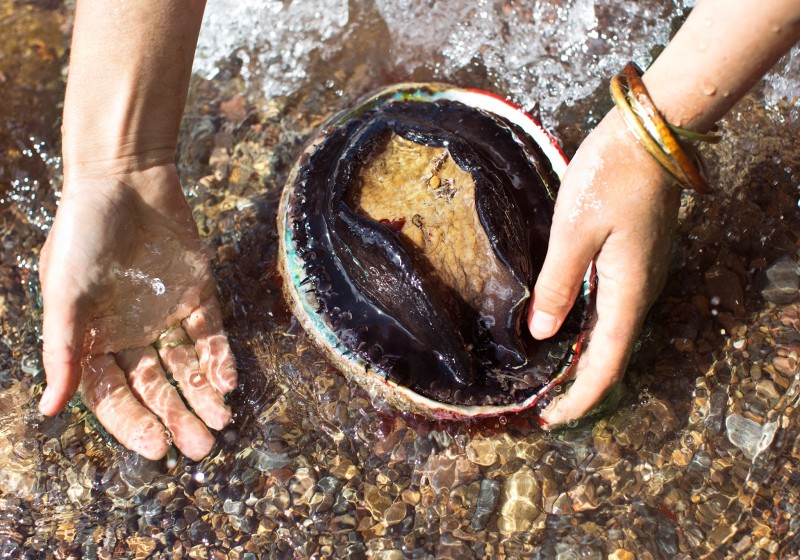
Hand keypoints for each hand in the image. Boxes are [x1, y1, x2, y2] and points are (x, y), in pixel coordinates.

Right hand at [38, 163, 236, 459]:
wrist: (124, 178)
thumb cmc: (83, 234)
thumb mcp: (65, 293)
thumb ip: (64, 351)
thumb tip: (50, 410)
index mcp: (93, 340)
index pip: (115, 395)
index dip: (135, 424)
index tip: (158, 450)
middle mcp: (131, 333)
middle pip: (157, 387)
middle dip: (178, 417)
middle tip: (203, 448)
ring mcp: (166, 315)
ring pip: (188, 366)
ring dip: (204, 394)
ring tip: (221, 423)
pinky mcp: (197, 294)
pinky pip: (210, 334)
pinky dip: (220, 356)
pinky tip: (228, 379)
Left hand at [528, 110, 680, 426]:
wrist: (651, 133)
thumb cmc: (610, 177)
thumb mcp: (574, 231)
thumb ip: (558, 283)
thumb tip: (541, 332)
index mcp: (627, 291)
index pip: (606, 363)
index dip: (579, 397)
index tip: (549, 418)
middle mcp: (640, 292)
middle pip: (611, 355)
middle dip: (578, 386)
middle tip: (542, 404)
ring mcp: (641, 276)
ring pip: (612, 334)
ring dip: (583, 360)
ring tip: (550, 377)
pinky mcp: (636, 260)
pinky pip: (612, 310)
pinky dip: (589, 332)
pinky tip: (566, 330)